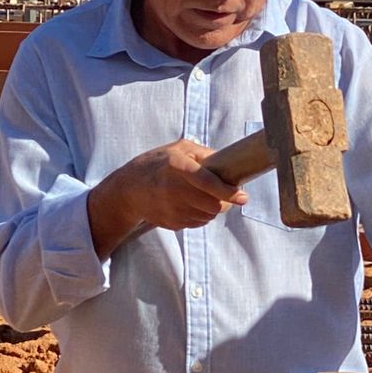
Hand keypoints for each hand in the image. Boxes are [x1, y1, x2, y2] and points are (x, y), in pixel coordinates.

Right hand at [87, 139, 249, 256]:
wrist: (129, 189)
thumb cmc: (157, 164)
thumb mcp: (178, 149)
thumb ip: (204, 154)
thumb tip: (228, 164)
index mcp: (176, 165)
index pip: (207, 183)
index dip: (228, 192)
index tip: (242, 196)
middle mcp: (172, 189)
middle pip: (213, 206)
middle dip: (225, 202)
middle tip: (227, 195)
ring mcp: (171, 209)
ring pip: (208, 216)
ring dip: (214, 209)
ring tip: (206, 197)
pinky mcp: (171, 223)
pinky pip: (197, 223)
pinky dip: (202, 215)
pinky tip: (193, 204)